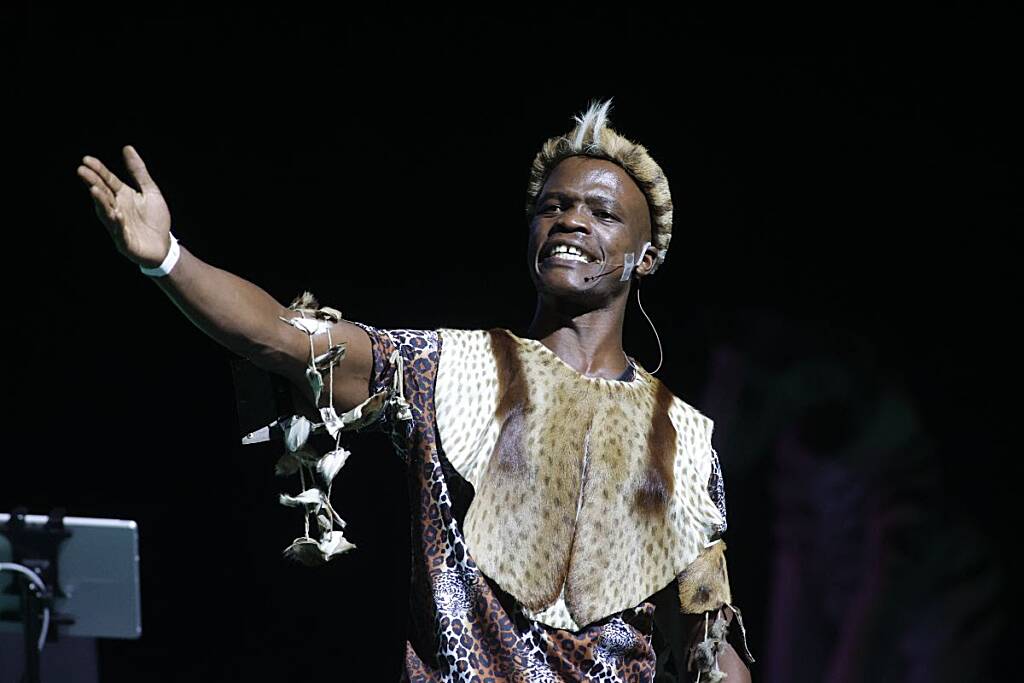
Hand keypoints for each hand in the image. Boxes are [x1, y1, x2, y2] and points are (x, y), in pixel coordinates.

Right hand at [77, 145, 172, 267]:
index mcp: (122, 196)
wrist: (164, 246)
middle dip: (93, 183)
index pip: (108, 181)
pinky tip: (117, 214)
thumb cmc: (155, 219)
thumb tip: (127, 147)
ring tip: (94, 190)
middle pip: (103, 194)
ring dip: (101, 202)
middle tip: (82, 171)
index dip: (98, 171)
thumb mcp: (150, 191)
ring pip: (107, 213)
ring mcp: (119, 225)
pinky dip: (118, 224)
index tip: (86, 159)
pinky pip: (120, 232)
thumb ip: (138, 171)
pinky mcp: (125, 242)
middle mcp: (116, 209)